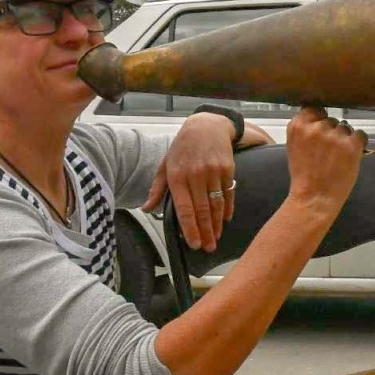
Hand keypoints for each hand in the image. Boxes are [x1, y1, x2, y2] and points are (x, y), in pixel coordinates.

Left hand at [144, 112, 237, 252]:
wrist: (206, 125)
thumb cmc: (182, 147)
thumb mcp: (165, 165)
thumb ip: (157, 189)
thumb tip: (146, 209)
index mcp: (177, 176)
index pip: (184, 208)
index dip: (190, 228)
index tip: (193, 244)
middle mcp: (195, 175)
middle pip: (202, 210)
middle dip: (205, 232)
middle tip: (207, 248)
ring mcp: (213, 172)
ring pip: (216, 205)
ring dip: (217, 224)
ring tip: (215, 239)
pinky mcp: (227, 169)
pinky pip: (228, 194)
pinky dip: (227, 209)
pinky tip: (225, 221)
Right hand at [284, 107, 365, 210]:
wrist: (314, 198)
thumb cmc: (304, 175)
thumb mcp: (294, 147)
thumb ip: (304, 130)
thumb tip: (319, 116)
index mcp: (298, 126)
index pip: (314, 109)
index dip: (319, 119)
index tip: (320, 132)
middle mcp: (316, 127)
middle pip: (331, 119)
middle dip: (331, 132)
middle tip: (328, 152)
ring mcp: (334, 135)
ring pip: (345, 127)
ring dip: (344, 139)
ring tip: (338, 157)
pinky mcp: (351, 145)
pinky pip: (360, 135)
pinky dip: (358, 144)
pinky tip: (350, 156)